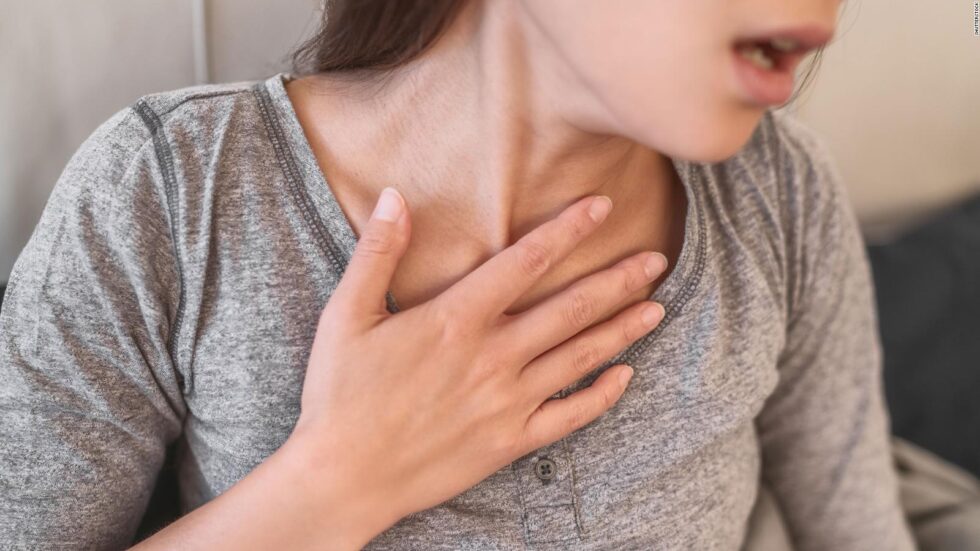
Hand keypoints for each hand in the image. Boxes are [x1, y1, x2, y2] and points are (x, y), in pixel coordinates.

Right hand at [289, 187, 667, 540]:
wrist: (343, 478)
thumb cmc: (340, 395)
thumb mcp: (347, 316)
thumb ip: (378, 253)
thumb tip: (396, 195)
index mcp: (454, 320)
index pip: (526, 261)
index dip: (568, 230)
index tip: (602, 207)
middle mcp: (492, 356)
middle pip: (569, 308)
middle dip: (616, 280)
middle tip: (657, 259)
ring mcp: (507, 401)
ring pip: (579, 357)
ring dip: (621, 330)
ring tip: (657, 307)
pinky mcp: (510, 441)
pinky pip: (569, 416)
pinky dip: (601, 395)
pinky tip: (626, 376)